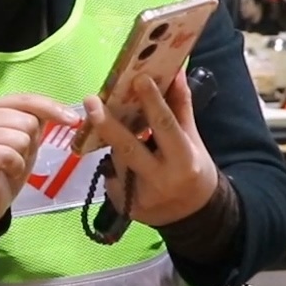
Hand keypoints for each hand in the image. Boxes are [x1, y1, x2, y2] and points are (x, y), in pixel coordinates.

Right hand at [0, 94, 78, 225]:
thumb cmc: (4, 169)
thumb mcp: (25, 140)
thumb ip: (37, 120)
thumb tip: (69, 115)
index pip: (26, 99)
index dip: (51, 108)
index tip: (73, 120)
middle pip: (26, 121)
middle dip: (29, 143)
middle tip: (15, 157)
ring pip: (19, 138)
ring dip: (21, 157)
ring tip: (8, 166)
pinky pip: (8, 155)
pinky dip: (14, 167)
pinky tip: (4, 172)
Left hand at [81, 75, 218, 227]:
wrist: (193, 215)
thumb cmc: (195, 169)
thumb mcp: (192, 140)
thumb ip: (180, 107)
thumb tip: (176, 70)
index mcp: (184, 160)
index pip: (165, 126)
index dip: (153, 102)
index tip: (139, 78)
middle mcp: (161, 180)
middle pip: (128, 148)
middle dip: (107, 124)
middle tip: (91, 100)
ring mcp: (140, 197)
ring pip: (117, 160)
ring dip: (113, 143)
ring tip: (113, 131)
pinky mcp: (125, 207)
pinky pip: (112, 177)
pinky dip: (115, 166)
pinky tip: (124, 165)